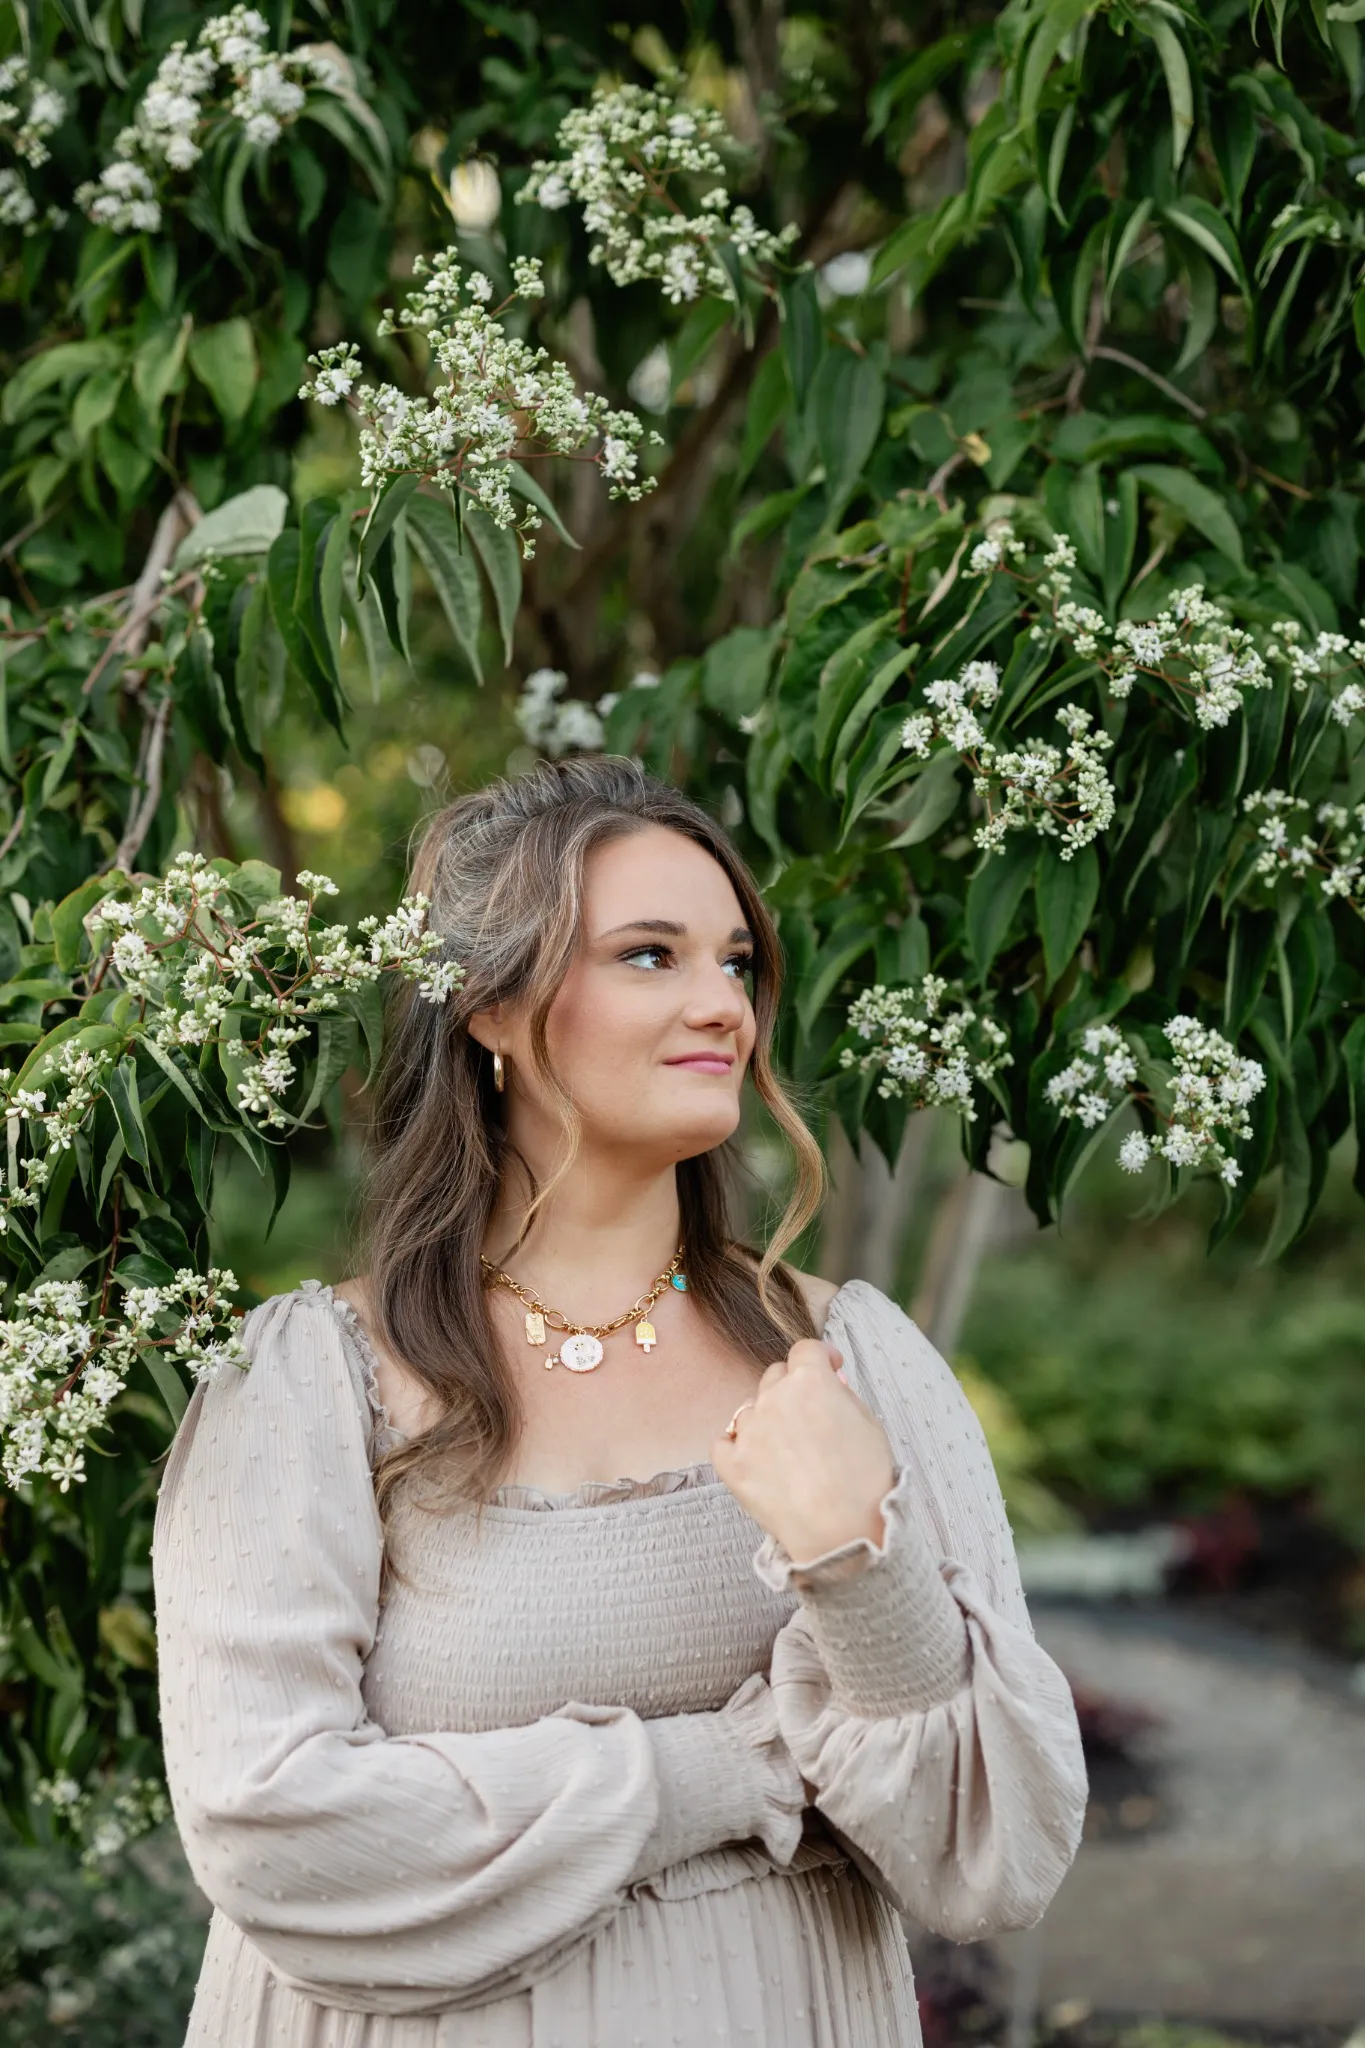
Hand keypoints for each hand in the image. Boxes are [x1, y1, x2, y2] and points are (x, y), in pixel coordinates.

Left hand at [712, 1340, 895, 1565]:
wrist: (842, 1533)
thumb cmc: (864, 1480)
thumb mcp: (869, 1424)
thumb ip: (844, 1394)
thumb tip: (830, 1380)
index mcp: (811, 1380)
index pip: (805, 1350)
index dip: (819, 1358)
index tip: (828, 1368)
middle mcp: (774, 1396)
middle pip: (775, 1377)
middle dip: (791, 1391)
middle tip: (810, 1421)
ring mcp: (749, 1429)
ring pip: (751, 1409)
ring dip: (766, 1421)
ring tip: (789, 1455)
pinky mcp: (730, 1462)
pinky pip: (725, 1443)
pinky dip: (738, 1449)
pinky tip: (760, 1465)